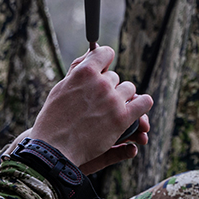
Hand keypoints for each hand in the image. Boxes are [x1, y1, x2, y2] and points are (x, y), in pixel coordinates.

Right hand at [26, 46, 152, 171]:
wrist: (54, 148)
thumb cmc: (54, 118)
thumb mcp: (61, 88)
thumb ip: (78, 69)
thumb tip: (92, 51)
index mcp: (84, 72)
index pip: (106, 53)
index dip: (105, 60)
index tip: (104, 68)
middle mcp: (101, 83)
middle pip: (115, 77)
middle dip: (109, 87)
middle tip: (99, 101)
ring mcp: (113, 100)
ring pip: (129, 89)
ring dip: (123, 97)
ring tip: (112, 109)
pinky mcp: (122, 118)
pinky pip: (144, 103)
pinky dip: (143, 104)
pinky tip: (139, 108)